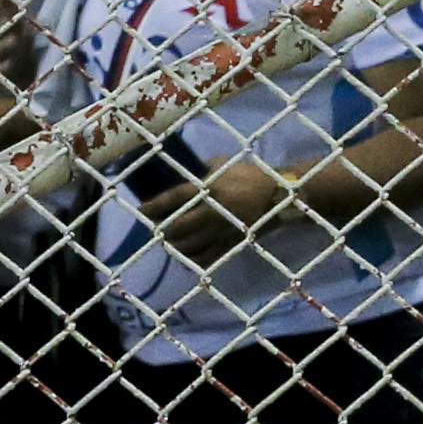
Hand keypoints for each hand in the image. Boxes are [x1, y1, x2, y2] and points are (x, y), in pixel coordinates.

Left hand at [148, 151, 282, 262]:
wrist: (279, 198)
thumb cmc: (251, 175)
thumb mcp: (223, 164)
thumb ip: (202, 170)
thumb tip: (183, 176)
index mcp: (209, 189)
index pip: (174, 199)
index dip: (156, 205)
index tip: (143, 209)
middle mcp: (211, 212)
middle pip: (178, 227)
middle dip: (163, 229)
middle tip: (155, 227)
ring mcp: (221, 231)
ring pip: (190, 245)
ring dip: (175, 245)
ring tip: (169, 241)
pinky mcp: (230, 243)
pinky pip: (207, 256)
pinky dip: (193, 259)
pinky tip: (186, 256)